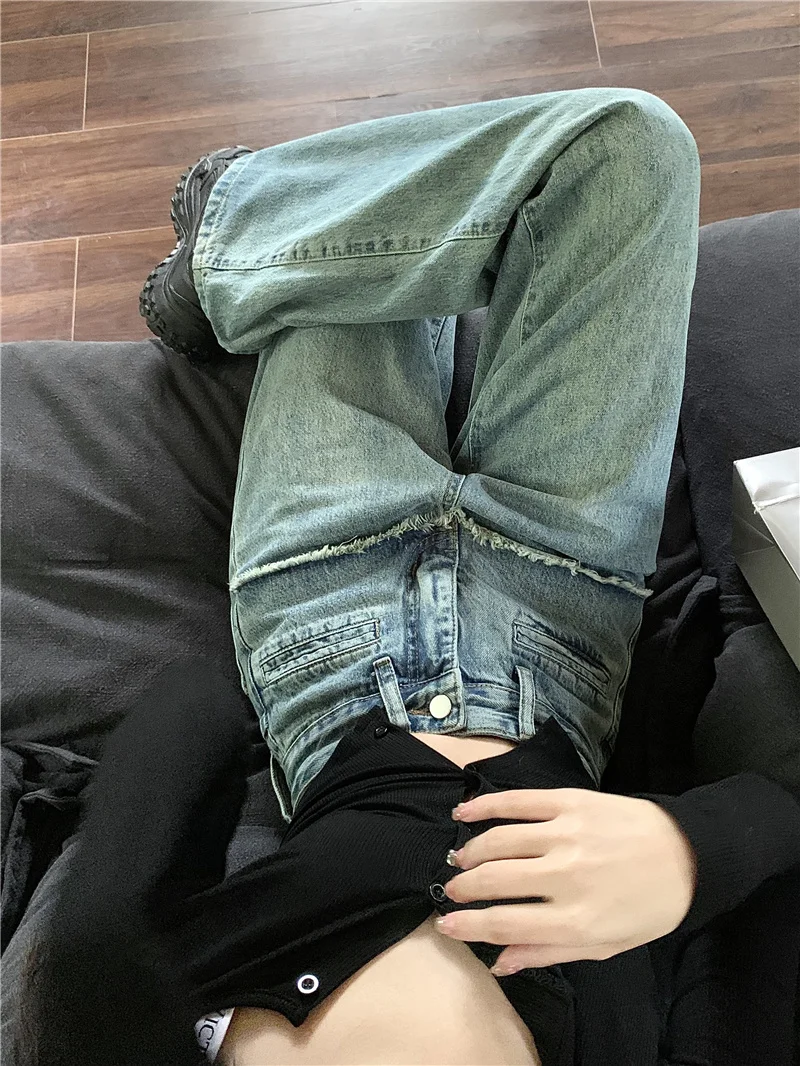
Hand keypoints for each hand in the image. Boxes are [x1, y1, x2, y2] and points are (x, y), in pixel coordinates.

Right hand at [439, 787, 696, 972]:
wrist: (686, 854)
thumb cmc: (645, 907)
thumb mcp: (604, 945)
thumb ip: (549, 952)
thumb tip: (498, 961)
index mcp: (577, 919)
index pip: (504, 923)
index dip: (467, 925)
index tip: (446, 924)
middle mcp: (567, 876)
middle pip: (494, 880)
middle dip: (462, 888)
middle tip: (451, 890)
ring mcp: (568, 834)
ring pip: (499, 841)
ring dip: (471, 851)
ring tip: (460, 860)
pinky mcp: (571, 801)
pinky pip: (517, 801)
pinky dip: (485, 806)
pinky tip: (464, 811)